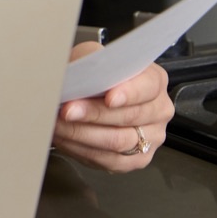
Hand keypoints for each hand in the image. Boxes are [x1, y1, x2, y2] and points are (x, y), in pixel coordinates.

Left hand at [53, 42, 173, 171]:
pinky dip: (82, 149)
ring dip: (83, 134)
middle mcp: (158, 110)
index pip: (147, 87)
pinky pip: (110, 160)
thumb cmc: (93, 75)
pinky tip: (64, 138)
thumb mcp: (91, 56)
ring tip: (58, 124)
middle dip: (94, 114)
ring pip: (118, 141)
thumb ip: (89, 62)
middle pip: (130, 117)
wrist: (90, 95)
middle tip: (67, 110)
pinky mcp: (136, 158)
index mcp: (154, 81)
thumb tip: (78, 77)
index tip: (109, 98)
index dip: (128, 93)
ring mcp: (151, 137)